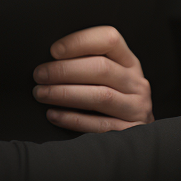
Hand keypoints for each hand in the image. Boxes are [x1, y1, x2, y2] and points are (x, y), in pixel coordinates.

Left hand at [33, 25, 153, 132]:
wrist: (140, 140)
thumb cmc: (115, 100)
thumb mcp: (112, 76)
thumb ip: (89, 64)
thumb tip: (53, 59)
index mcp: (129, 62)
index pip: (110, 39)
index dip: (81, 41)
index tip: (55, 50)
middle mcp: (135, 82)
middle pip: (102, 68)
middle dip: (66, 70)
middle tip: (40, 74)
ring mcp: (134, 107)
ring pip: (100, 96)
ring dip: (66, 93)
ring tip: (41, 93)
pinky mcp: (128, 131)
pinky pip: (98, 125)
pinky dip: (73, 119)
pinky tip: (53, 115)